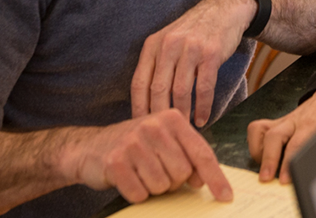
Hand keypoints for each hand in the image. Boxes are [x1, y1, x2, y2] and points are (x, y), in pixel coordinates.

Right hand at [69, 109, 232, 203]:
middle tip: (157, 172)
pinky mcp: (115, 162)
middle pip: (182, 173)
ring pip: (162, 185)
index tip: (226, 196)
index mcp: (171, 118)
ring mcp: (133, 143)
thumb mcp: (164, 142)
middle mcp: (153, 126)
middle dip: (173, 182)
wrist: (89, 148)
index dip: (215, 178)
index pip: (201, 153)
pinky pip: (140, 194)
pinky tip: (128, 180)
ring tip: (141, 173)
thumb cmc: (134, 147)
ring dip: (153, 188)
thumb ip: (187, 155)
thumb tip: (204, 180)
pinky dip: (136, 194)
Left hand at [131, 0, 255, 125]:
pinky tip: (202, 119)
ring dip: (182, 114)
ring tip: (183, 129)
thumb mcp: (168, 42)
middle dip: (159, 115)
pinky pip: (204, 88)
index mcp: (153, 45)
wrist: (223, 12)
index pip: (139, 83)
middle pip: (158, 90)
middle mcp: (168, 45)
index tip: (140, 127)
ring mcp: (190, 49)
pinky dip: (202, 107)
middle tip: (162, 134)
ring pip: (180, 91)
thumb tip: (146, 104)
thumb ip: (157, 66)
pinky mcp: (211, 54)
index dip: (138, 108)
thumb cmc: (193, 33)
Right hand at [247, 78, 315, 183]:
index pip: (298, 144)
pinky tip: (260, 155)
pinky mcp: (275, 122)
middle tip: (266, 178)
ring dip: (258, 152)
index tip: (284, 180)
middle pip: (274, 136)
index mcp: (312, 124)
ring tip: (263, 170)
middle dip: (269, 160)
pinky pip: (257, 129)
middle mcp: (294, 120)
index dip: (288, 163)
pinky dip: (254, 143)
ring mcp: (283, 120)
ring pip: (260, 130)